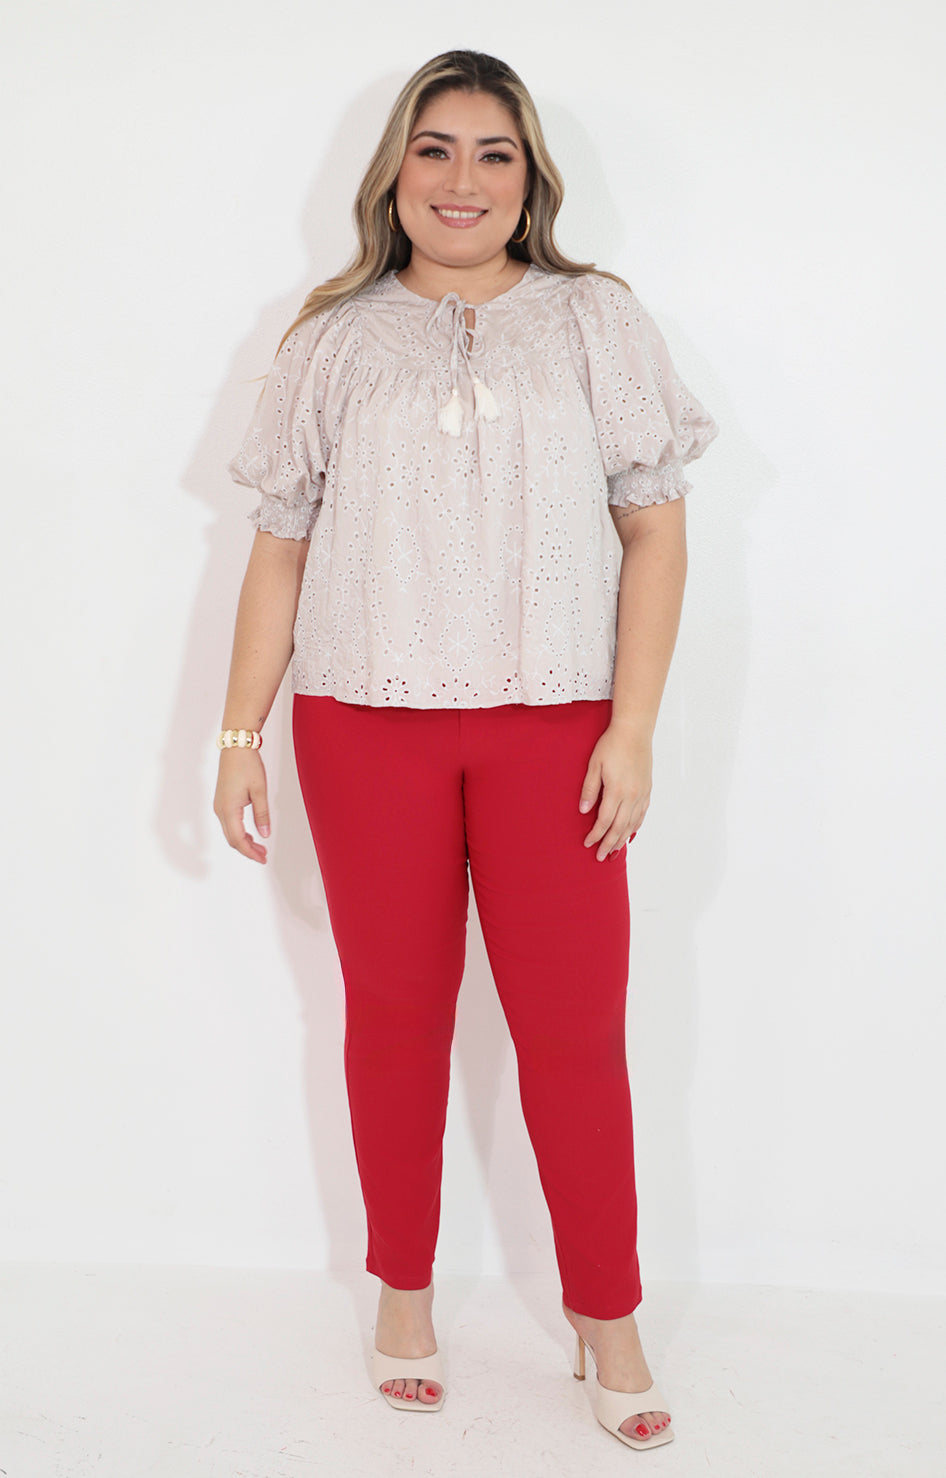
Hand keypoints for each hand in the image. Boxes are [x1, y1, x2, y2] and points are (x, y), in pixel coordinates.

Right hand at [213, 749, 270, 863]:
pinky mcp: (222, 801)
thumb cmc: (248, 765)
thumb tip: (265, 835)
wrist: (236, 747)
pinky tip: (252, 834)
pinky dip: (240, 832)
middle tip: (264, 855)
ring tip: (260, 847)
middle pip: (232, 839)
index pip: (239, 840)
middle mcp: (220, 810)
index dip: (251, 853)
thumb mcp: (260, 791)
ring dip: (244, 842)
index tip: (263, 859)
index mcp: (229, 810)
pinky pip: (229, 823)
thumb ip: (262, 815)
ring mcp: (219, 806)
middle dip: (248, 850)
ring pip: (230, 832)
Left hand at [578, 724, 651, 860]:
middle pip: (620, 827)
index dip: (596, 835)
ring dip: (622, 839)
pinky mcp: (647, 789)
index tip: (587, 844)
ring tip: (614, 851)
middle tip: (600, 856)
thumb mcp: (594, 765)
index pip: (605, 821)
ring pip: (632, 823)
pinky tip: (629, 834)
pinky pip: (642, 814)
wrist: (635, 731)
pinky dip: (635, 827)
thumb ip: (589, 789)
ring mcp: (642, 793)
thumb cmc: (611, 745)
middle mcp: (632, 795)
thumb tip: (583, 811)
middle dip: (609, 843)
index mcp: (617, 790)